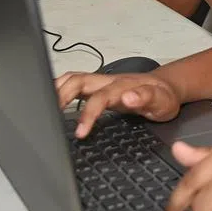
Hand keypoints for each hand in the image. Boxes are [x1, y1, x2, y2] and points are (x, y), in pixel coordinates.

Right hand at [55, 71, 181, 138]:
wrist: (167, 88)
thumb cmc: (163, 98)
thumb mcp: (162, 102)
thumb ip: (146, 98)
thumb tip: (128, 97)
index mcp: (123, 86)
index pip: (99, 98)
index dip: (87, 114)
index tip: (79, 132)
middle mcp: (109, 81)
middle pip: (79, 80)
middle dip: (62, 96)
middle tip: (49, 117)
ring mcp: (103, 82)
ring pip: (74, 78)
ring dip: (58, 89)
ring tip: (44, 107)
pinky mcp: (98, 86)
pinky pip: (76, 83)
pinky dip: (61, 89)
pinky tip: (53, 101)